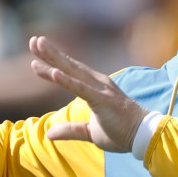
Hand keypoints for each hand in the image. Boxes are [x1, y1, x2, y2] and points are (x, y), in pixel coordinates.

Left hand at [29, 36, 147, 152]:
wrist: (144, 136)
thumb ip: (71, 130)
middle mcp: (97, 84)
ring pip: (72, 72)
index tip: (35, 55)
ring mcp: (100, 90)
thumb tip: (49, 134)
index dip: (53, 63)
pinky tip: (53, 72)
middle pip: (69, 66)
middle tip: (33, 40)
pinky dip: (67, 80)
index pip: (70, 73)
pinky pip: (81, 89)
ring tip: (38, 46)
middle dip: (50, 53)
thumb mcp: (90, 133)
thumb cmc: (121, 132)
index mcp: (95, 89)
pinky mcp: (103, 100)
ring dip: (55, 59)